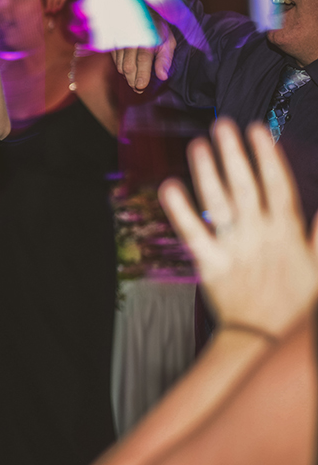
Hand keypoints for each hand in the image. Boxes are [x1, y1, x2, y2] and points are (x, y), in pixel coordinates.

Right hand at [112, 19, 175, 91]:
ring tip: (134, 79)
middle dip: (132, 80)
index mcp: (148, 38)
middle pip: (129, 66)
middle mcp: (132, 39)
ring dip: (126, 75)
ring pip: (120, 65)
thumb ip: (165, 59)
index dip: (141, 75)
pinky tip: (128, 69)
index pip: (143, 60)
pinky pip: (114, 60)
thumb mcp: (168, 41)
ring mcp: (121, 40)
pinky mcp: (113, 42)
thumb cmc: (157, 29)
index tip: (141, 86)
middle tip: (138, 88)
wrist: (141, 11)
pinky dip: (120, 67)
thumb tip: (162, 76)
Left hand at [159, 121, 317, 337]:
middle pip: (245, 187)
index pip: (278, 186)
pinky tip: (168, 186)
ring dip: (207, 172)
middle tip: (222, 125)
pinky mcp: (211, 265)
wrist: (267, 339)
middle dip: (234, 154)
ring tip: (198, 145)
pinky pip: (193, 234)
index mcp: (287, 233)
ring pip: (220, 204)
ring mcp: (235, 249)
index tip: (257, 129)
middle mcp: (260, 236)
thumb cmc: (294, 302)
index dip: (267, 156)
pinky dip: (180, 211)